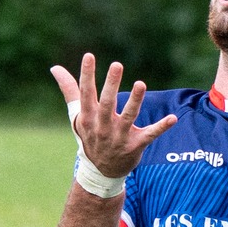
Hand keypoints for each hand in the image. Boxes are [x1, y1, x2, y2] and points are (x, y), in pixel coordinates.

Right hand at [50, 53, 176, 177]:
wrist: (101, 171)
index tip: (89, 55)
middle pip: (107, 104)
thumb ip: (69, 90)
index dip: (87, 75)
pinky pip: (150, 135)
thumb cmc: (90, 135)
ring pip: (128, 117)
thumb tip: (54, 67)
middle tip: (116, 65)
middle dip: (111, 85)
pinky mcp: (135, 145)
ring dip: (135, 101)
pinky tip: (173, 118)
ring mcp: (119, 137)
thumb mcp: (77, 115)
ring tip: (140, 84)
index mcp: (88, 117)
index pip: (86, 93)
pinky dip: (161, 127)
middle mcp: (102, 126)